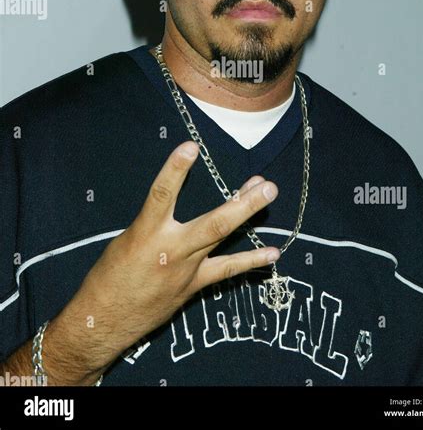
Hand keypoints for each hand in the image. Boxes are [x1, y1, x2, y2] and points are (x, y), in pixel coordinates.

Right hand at [54, 140, 279, 369]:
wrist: (103, 321)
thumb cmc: (110, 276)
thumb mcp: (127, 238)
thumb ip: (155, 220)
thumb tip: (175, 201)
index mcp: (145, 233)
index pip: (162, 195)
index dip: (175, 169)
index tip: (191, 147)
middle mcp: (171, 250)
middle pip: (213, 223)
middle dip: (242, 202)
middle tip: (265, 183)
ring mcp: (187, 269)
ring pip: (223, 238)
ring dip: (248, 215)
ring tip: (268, 194)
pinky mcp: (194, 285)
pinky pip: (227, 270)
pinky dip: (251, 260)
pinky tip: (274, 253)